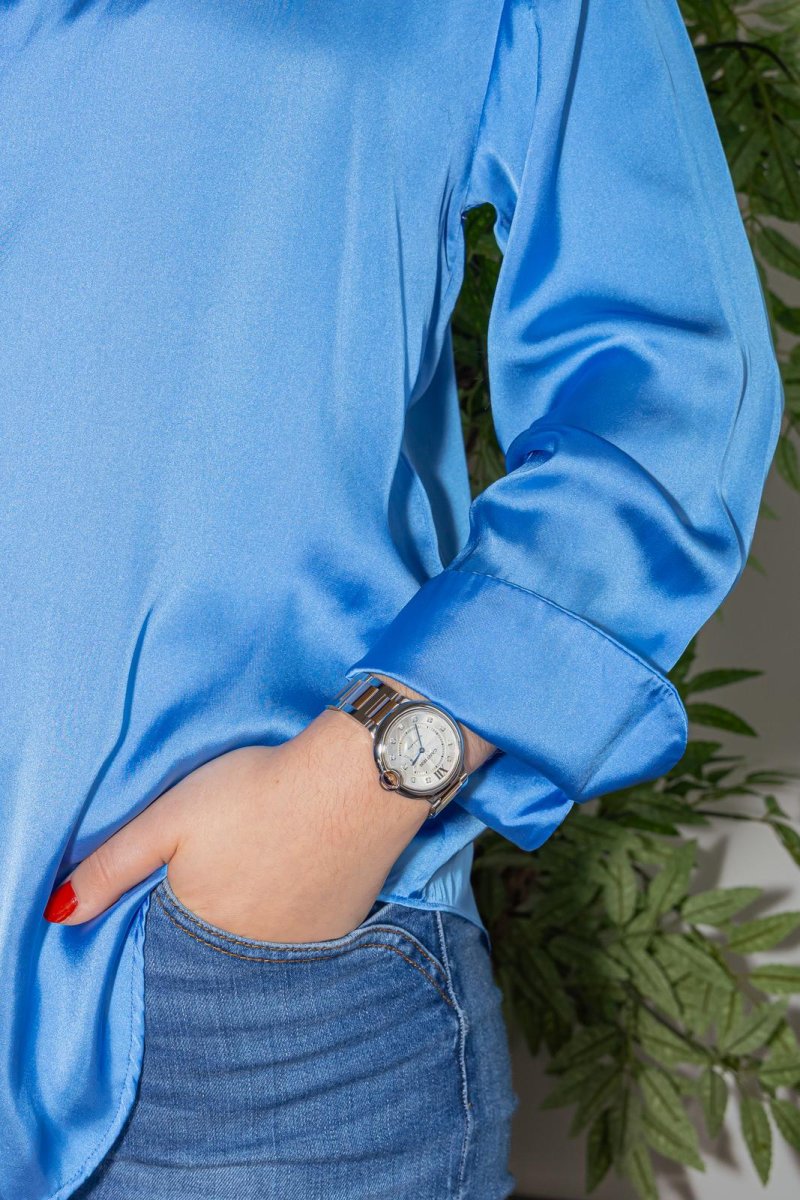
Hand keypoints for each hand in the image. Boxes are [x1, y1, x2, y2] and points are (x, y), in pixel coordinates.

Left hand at [42, 706, 435, 940]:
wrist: (357, 779)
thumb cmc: (259, 791)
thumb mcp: (170, 818)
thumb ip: (111, 867)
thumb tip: (57, 915)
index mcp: (202, 927)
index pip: (169, 932)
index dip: (175, 894)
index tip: (192, 861)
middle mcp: (252, 950)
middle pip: (218, 938)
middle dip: (217, 904)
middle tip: (236, 851)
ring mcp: (303, 944)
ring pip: (264, 937)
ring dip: (259, 908)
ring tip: (268, 853)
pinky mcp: (343, 925)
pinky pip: (306, 931)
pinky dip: (298, 906)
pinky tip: (303, 864)